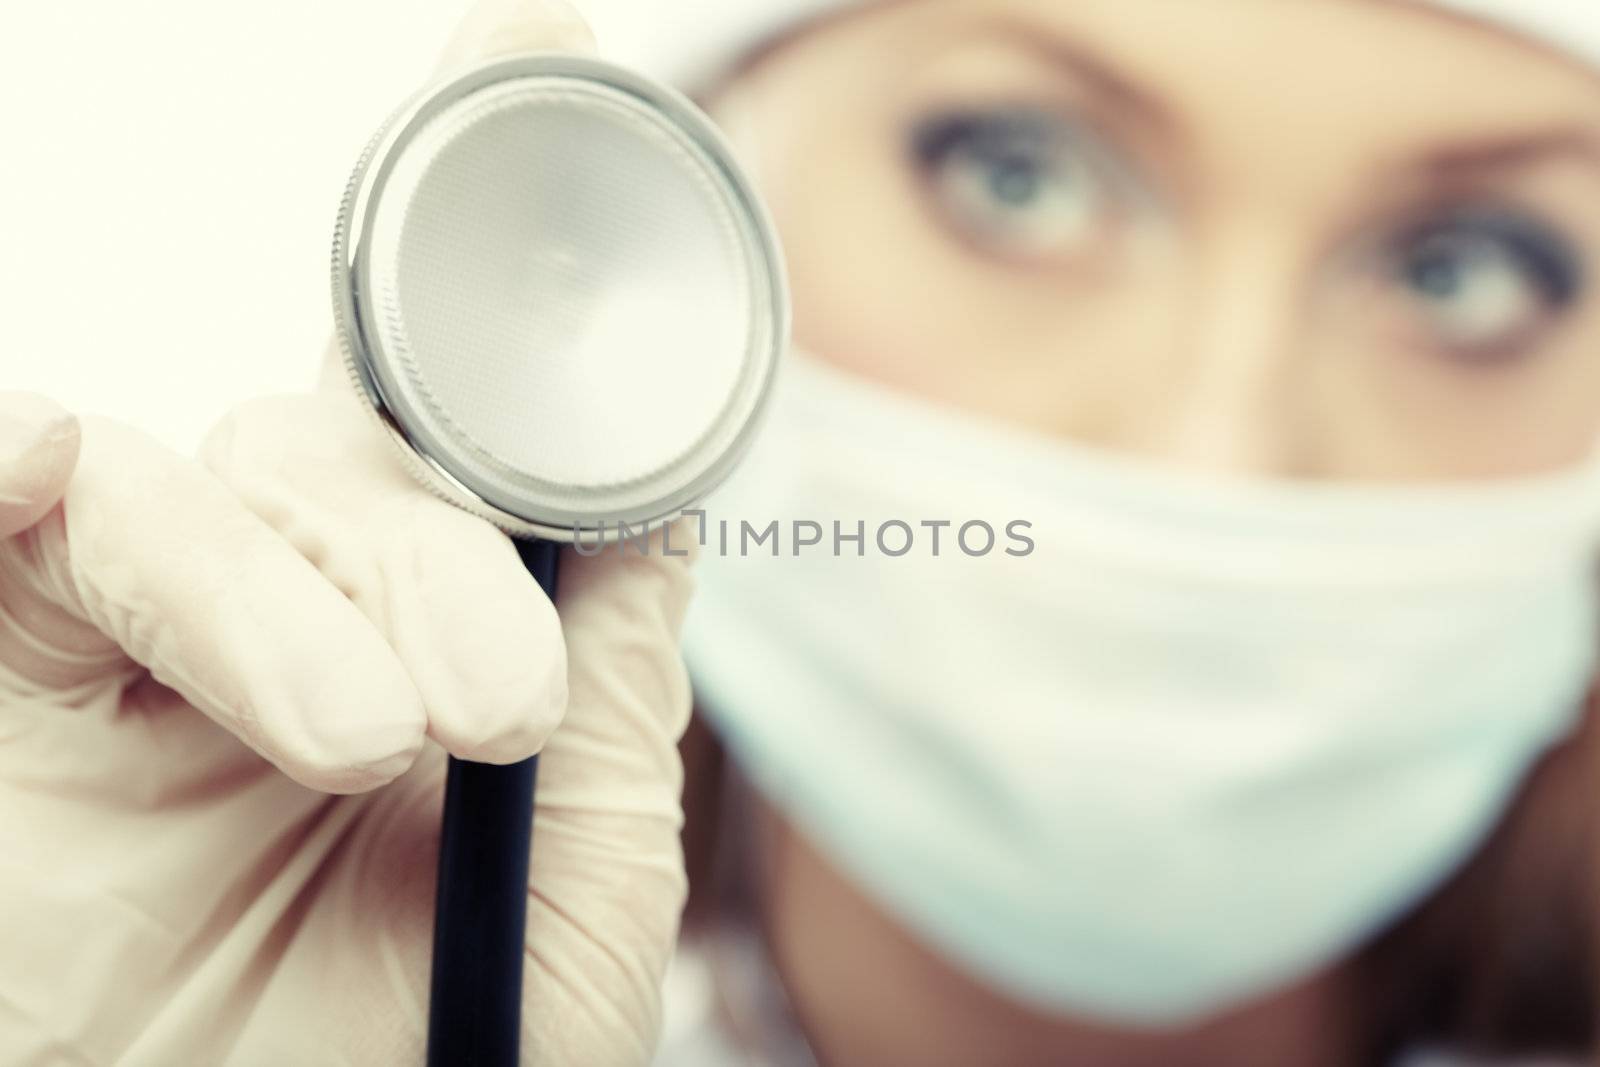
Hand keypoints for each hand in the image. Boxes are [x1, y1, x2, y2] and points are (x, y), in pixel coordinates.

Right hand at [0, 5, 693, 1064]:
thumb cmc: (449, 1063)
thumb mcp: (576, 849)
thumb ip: (602, 647)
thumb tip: (655, 472)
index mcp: (419, 641)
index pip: (436, 411)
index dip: (472, 231)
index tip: (539, 29)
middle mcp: (268, 621)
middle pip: (330, 449)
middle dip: (420, 551)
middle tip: (478, 707)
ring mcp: (117, 650)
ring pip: (188, 484)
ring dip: (288, 590)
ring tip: (375, 742)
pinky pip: (4, 508)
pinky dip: (34, 483)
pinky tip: (53, 492)